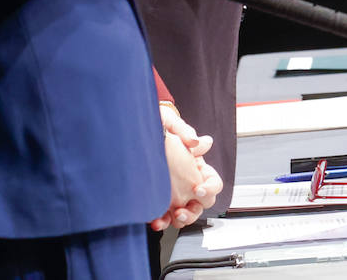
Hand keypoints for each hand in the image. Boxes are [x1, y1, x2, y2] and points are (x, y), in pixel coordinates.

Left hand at [150, 113, 222, 230]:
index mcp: (197, 167)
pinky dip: (161, 222)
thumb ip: (185, 131)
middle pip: (202, 203)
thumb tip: (198, 142)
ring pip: (186, 214)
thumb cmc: (157, 127)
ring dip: (182, 219)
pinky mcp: (157, 201)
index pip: (214, 183)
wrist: (132, 136)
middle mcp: (188, 183)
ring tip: (174, 216)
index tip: (198, 188)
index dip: (210, 188)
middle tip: (183, 209)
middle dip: (195, 209)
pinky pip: (163, 217)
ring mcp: (173, 194)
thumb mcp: (170, 124)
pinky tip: (154, 221)